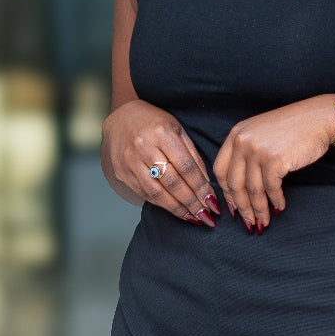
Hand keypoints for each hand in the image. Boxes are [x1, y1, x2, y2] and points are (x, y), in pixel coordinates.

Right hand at [102, 100, 220, 225]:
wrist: (121, 117)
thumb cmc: (155, 123)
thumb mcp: (178, 130)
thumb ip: (192, 155)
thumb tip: (206, 183)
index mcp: (163, 133)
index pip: (186, 167)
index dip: (201, 188)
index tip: (213, 202)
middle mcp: (144, 146)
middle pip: (172, 182)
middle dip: (192, 203)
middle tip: (206, 217)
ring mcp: (130, 160)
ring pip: (156, 192)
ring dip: (177, 209)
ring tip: (193, 218)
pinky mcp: (121, 171)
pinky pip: (144, 193)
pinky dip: (161, 204)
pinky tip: (174, 210)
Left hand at [213, 95, 334, 232]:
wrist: (319, 118)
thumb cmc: (293, 128)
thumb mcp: (260, 134)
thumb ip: (246, 153)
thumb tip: (240, 189)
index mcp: (236, 134)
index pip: (220, 170)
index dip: (226, 193)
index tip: (233, 208)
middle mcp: (242, 141)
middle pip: (234, 184)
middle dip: (241, 208)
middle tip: (248, 223)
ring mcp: (257, 150)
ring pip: (252, 190)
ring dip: (259, 210)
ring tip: (264, 222)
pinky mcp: (274, 160)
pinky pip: (271, 188)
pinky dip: (275, 201)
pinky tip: (280, 207)